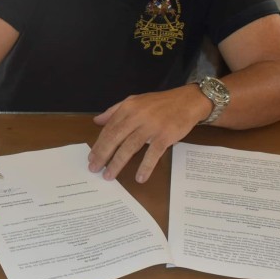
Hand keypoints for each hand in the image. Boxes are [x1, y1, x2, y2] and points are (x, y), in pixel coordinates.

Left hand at [88, 86, 205, 182]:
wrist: (187, 101)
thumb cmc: (160, 103)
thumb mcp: (135, 101)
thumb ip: (114, 111)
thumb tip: (97, 121)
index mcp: (128, 108)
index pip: (109, 128)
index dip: (99, 144)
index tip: (91, 157)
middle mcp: (137, 116)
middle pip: (115, 138)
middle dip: (103, 155)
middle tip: (94, 169)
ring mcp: (152, 126)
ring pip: (130, 147)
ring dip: (118, 163)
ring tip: (109, 175)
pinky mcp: (166, 136)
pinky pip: (153, 154)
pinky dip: (145, 167)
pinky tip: (139, 178)